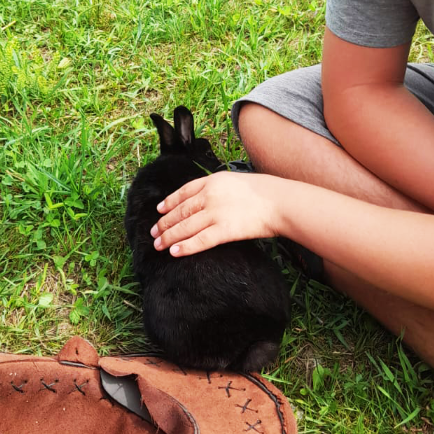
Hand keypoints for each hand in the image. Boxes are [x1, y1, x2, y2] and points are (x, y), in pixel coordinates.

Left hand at [151, 171, 287, 255]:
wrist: (279, 201)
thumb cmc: (264, 192)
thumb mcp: (236, 181)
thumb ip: (219, 188)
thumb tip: (206, 199)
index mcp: (212, 181)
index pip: (184, 192)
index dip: (169, 202)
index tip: (159, 210)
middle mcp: (210, 196)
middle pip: (181, 211)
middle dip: (165, 223)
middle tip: (154, 233)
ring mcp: (215, 213)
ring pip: (185, 226)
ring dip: (169, 236)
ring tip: (159, 245)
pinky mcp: (224, 230)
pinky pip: (199, 240)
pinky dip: (185, 247)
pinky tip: (174, 252)